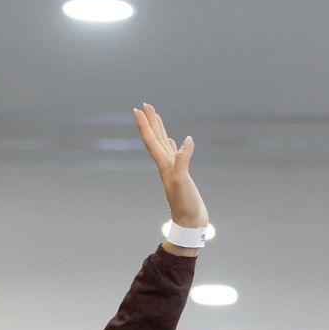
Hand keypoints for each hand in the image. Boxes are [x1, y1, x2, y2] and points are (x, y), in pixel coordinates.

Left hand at [134, 103, 207, 229]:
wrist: (190, 224)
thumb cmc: (185, 205)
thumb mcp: (182, 182)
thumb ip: (183, 160)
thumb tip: (187, 140)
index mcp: (164, 165)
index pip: (152, 140)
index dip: (145, 124)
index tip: (138, 109)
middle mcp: (166, 166)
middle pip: (155, 139)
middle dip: (151, 121)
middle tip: (145, 105)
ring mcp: (173, 170)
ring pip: (164, 145)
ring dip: (159, 130)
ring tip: (156, 117)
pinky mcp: (181, 175)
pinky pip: (174, 155)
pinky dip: (172, 145)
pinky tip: (171, 141)